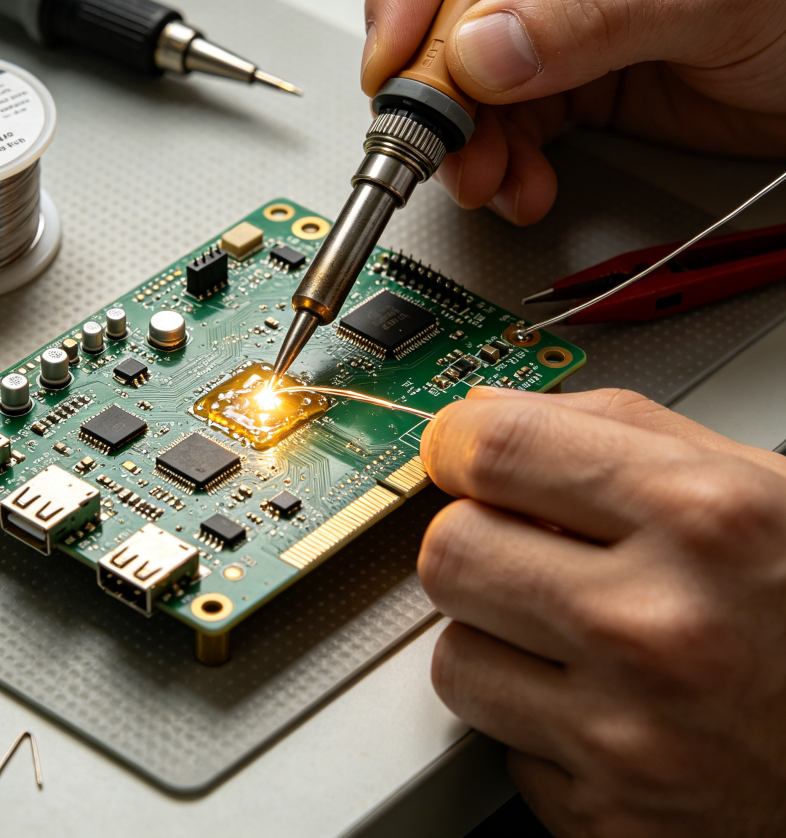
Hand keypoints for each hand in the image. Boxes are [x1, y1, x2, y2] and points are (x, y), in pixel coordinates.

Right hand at [364, 0, 785, 224]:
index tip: (398, 51)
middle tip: (433, 132)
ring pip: (465, 73)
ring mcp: (559, 12)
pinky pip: (505, 121)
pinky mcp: (567, 77)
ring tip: (486, 176)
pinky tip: (522, 184)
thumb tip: (483, 48)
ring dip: (465, 136)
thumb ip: (597, 13)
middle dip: (432, 75)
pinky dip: (503, 162)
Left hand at [418, 386, 785, 836]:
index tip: (455, 451)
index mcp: (700, 519)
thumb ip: (617, 426)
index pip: (496, 449)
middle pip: (450, 551)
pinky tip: (606, 707)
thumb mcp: (758, 488)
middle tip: (520, 549)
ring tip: (572, 637)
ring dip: (496, 638)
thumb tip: (487, 409)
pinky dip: (538, 722)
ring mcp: (628, 737)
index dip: (457, 442)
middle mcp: (656, 627)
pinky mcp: (608, 820)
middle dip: (474, 540)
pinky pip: (502, 744)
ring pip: (454, 656)